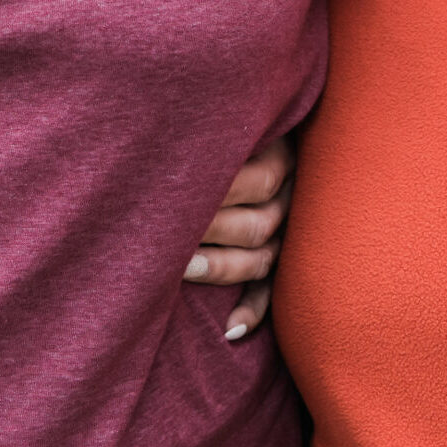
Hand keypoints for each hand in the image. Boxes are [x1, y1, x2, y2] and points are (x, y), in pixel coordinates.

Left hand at [182, 133, 294, 341]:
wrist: (274, 130)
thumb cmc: (222, 118)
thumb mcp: (227, 115)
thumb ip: (206, 125)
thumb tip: (155, 138)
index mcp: (279, 152)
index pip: (253, 179)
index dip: (212, 190)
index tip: (168, 194)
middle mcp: (290, 195)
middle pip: (256, 222)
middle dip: (210, 229)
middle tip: (166, 231)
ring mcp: (291, 229)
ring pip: (263, 257)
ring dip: (223, 267)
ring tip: (182, 268)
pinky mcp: (283, 258)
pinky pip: (273, 290)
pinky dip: (253, 311)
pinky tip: (230, 331)